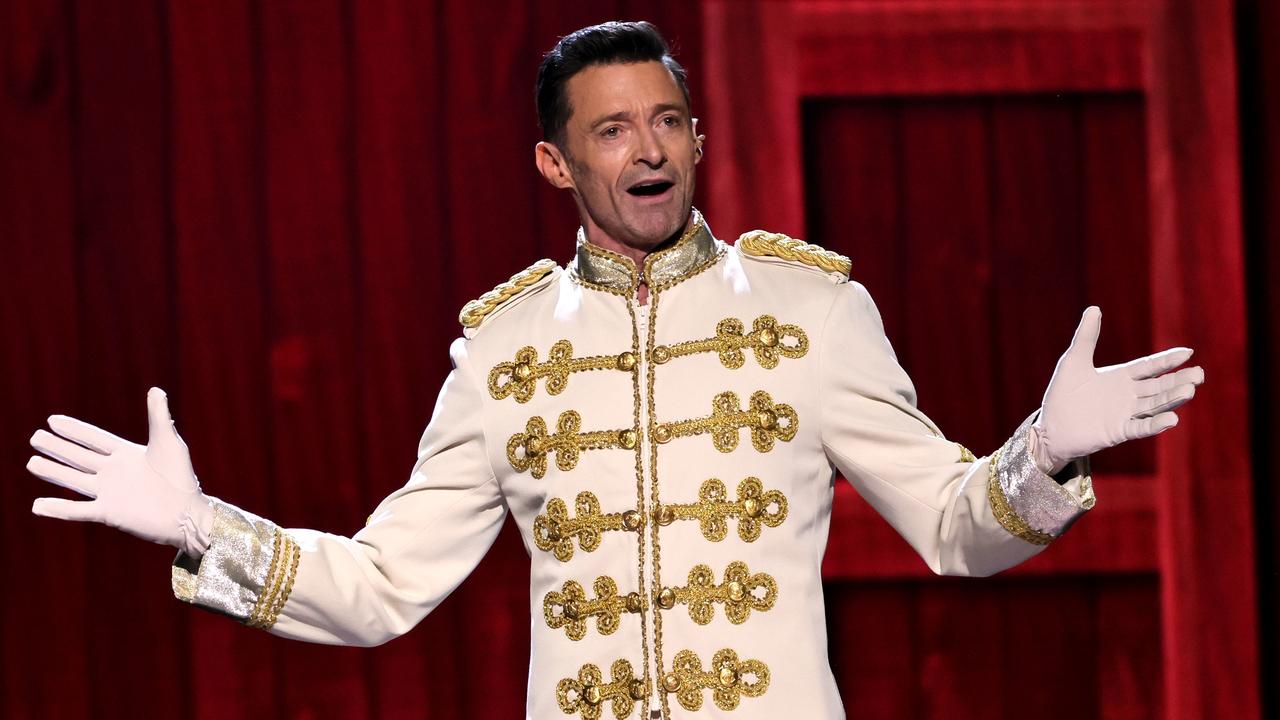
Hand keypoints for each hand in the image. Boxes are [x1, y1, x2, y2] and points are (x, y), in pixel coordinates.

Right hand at [27, 387, 212, 556]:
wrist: (188, 514)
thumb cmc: (181, 477)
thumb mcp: (169, 442)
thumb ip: (159, 417)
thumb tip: (156, 389)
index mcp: (125, 454)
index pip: (93, 439)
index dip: (74, 430)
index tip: (53, 420)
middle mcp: (113, 473)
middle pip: (78, 457)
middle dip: (57, 447)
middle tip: (34, 437)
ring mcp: (109, 493)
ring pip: (73, 480)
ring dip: (52, 472)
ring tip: (31, 463)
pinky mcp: (109, 513)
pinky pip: (78, 510)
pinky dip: (58, 508)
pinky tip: (38, 505)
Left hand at [1032, 306, 1204, 473]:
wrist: (1049, 427)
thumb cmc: (1062, 394)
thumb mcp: (1074, 361)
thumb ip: (1086, 336)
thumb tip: (1094, 308)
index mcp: (1120, 378)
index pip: (1149, 367)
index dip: (1168, 360)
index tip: (1188, 352)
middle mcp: (1128, 396)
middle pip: (1159, 387)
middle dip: (1179, 380)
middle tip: (1199, 374)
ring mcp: (1125, 414)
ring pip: (1155, 406)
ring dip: (1172, 399)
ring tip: (1190, 390)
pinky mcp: (1118, 432)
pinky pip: (1140, 428)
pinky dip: (1155, 424)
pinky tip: (1172, 419)